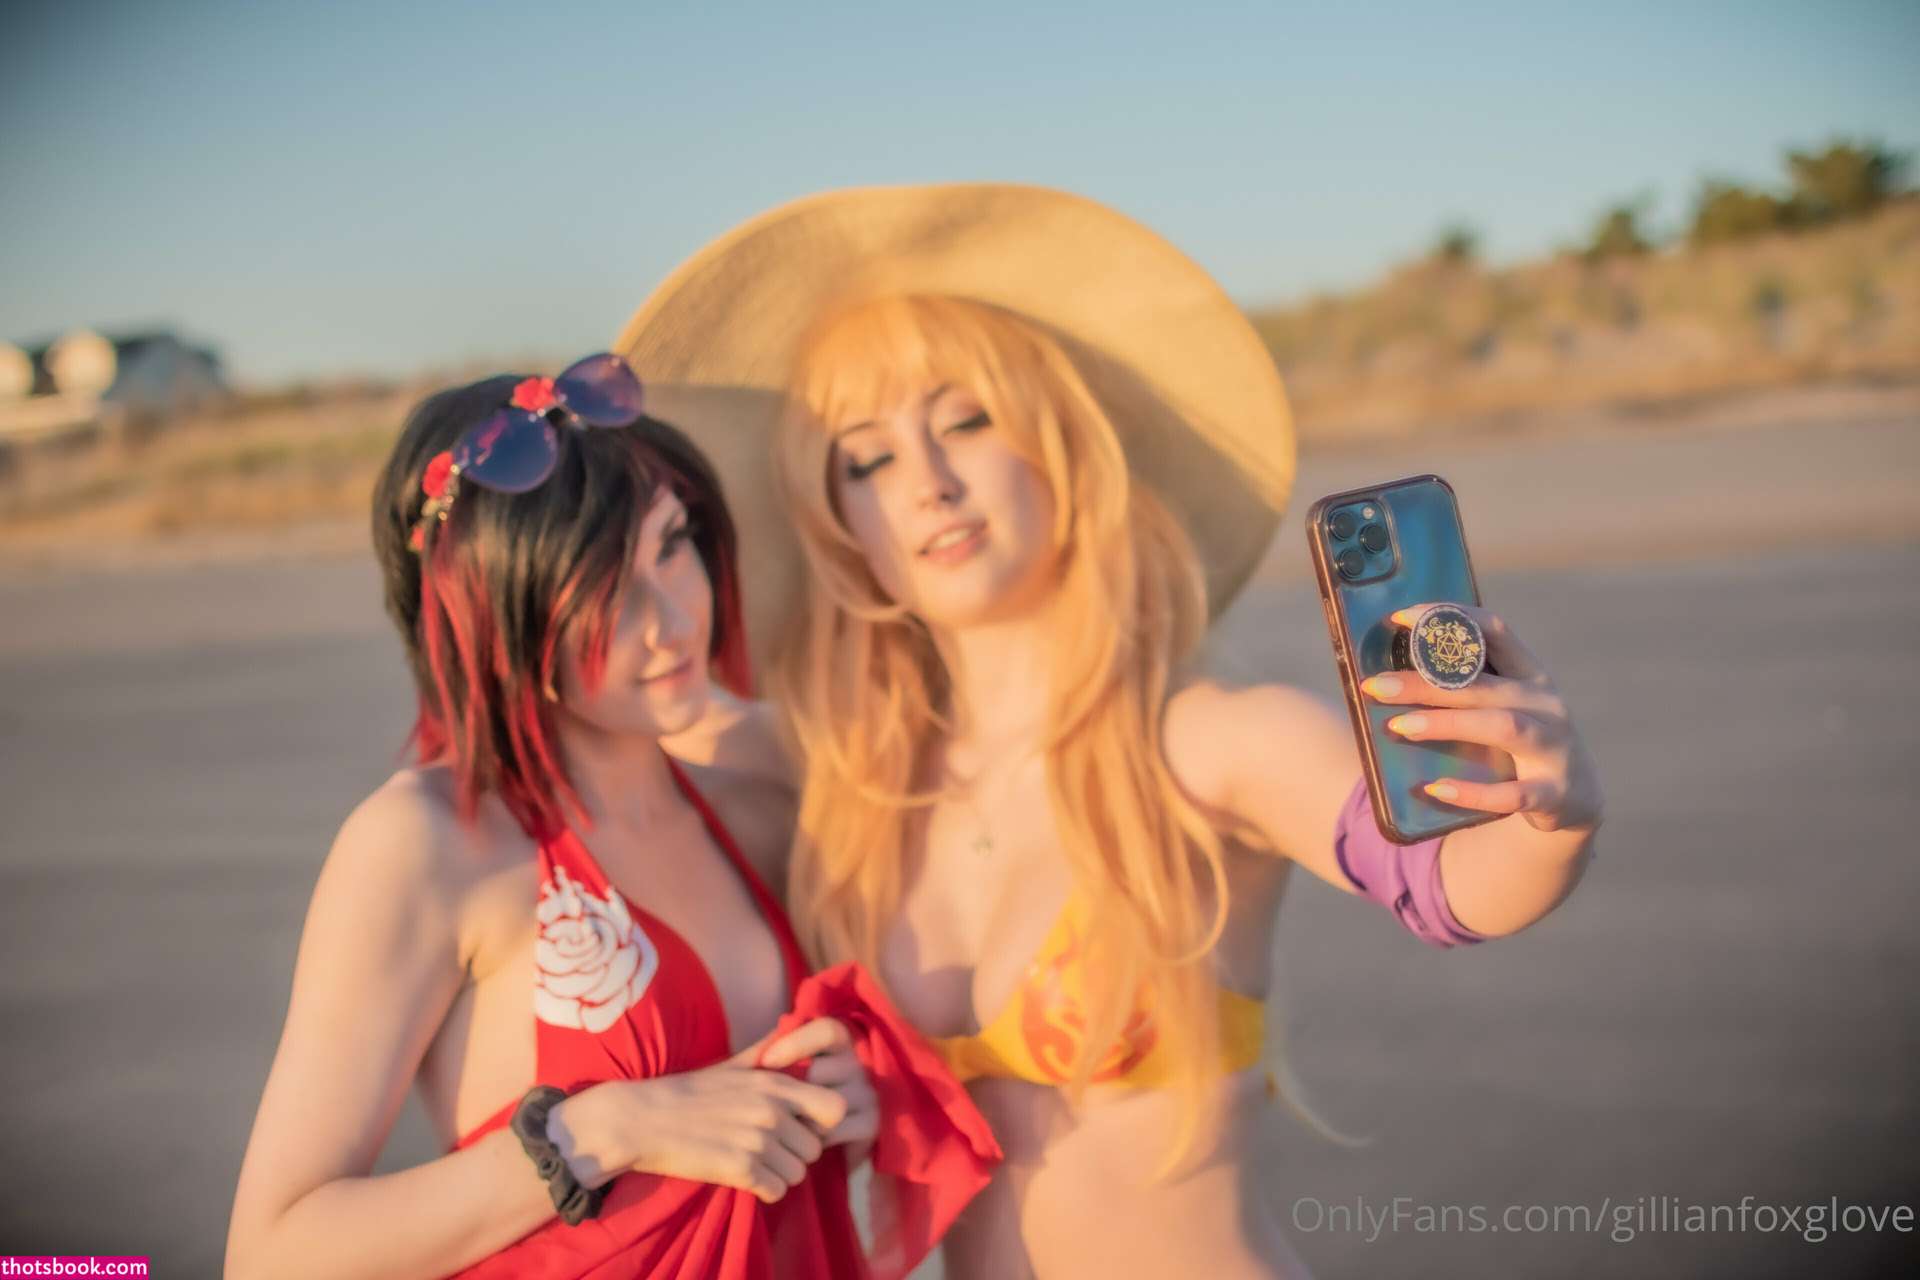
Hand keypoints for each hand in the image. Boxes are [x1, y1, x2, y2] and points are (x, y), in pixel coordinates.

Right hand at [551, 1043, 847, 1203]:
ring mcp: (757, 1140)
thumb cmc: (688, 1092)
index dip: (822, 1123)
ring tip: (753, 1163)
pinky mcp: (740, 1169)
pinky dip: (763, 1190)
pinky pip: (776, 1191)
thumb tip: (790, 1024)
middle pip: (815, 1149)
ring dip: (778, 1174)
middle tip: (767, 1150)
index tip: (799, 1127)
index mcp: (774, 1083)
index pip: (835, 1109)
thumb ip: (767, 1050)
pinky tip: (743, 1178)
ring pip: (798, 1174)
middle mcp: (772, 1110)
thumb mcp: (733, 1064)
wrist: (641, 1119)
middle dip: (795, 1154)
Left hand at [756, 1017, 878, 1160]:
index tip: (767, 1062)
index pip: (827, 1030)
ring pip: (823, 1104)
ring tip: (786, 1122)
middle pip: (817, 1072)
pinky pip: (832, 1131)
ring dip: (799, 1118)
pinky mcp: (872, 1124)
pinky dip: (813, 1137)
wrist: (835, 1133)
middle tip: (770, 1101)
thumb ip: (771, 1051)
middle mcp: (862, 1062)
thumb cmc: (797, 1090)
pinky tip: (804, 1137)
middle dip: (791, 1090)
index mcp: (844, 1039)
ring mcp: (869, 1093)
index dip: (795, 1043)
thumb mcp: (786, 1065)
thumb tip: (758, 1055)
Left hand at [1361, 603, 1602, 833]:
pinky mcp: (1553, 793)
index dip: (1449, 618)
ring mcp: (1554, 748)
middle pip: (1483, 684)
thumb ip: (1462, 691)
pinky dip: (1472, 791)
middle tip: (1375, 685)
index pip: (1494, 631)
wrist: (1576, 802)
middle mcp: (1545, 704)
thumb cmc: (1519, 746)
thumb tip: (1385, 678)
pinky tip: (1435, 788)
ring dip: (1446, 724)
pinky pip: (1511, 793)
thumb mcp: (1499, 710)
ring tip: (1398, 727)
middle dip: (1426, 683)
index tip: (1400, 616)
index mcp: (1529, 676)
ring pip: (1500, 726)